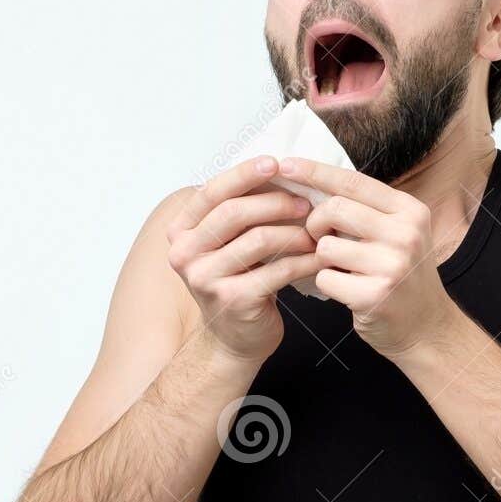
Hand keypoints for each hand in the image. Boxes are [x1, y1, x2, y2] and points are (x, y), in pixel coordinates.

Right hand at [165, 155, 323, 362]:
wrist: (234, 338)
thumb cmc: (237, 282)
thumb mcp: (228, 244)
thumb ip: (239, 211)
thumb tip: (277, 169)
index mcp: (181, 232)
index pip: (211, 192)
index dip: (244, 174)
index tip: (275, 163)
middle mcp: (184, 254)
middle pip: (234, 212)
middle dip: (276, 202)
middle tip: (307, 203)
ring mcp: (205, 279)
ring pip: (258, 239)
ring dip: (294, 232)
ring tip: (316, 232)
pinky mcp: (233, 300)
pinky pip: (277, 270)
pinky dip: (304, 260)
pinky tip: (320, 257)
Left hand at [278, 157, 461, 358]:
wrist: (426, 326)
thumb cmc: (402, 275)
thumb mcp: (399, 233)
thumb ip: (366, 210)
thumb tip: (314, 185)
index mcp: (409, 210)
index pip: (352, 181)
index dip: (314, 171)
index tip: (285, 165)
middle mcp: (405, 233)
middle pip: (334, 209)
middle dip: (315, 223)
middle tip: (321, 238)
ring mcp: (391, 265)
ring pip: (325, 246)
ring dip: (322, 259)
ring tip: (343, 268)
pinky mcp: (374, 295)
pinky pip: (325, 278)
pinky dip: (327, 284)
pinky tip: (346, 290)